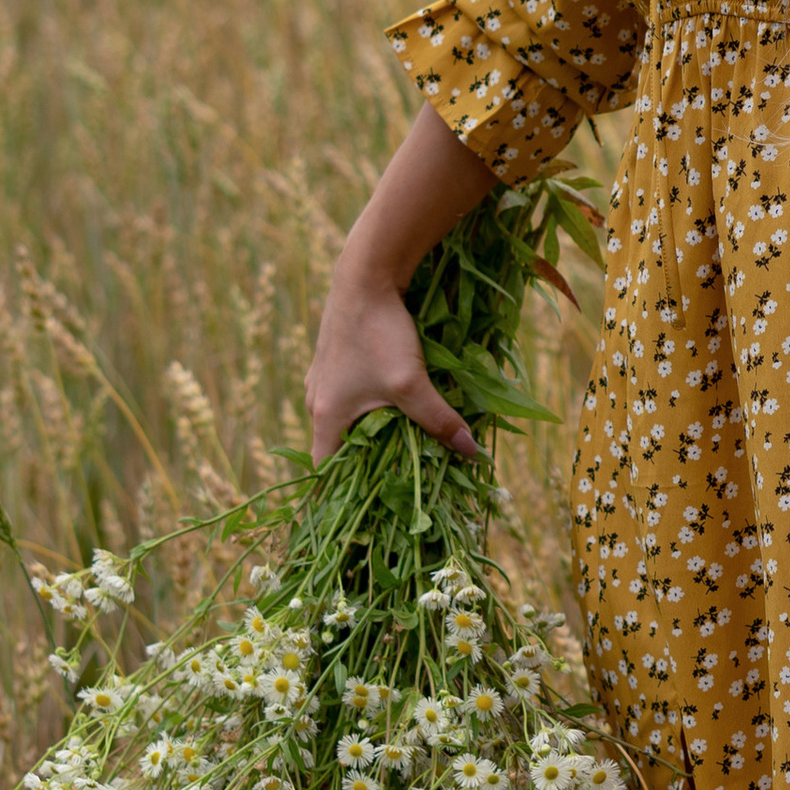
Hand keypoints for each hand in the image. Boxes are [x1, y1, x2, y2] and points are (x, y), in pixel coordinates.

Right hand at [303, 102, 495, 464]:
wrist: (365, 273)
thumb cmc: (380, 333)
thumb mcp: (412, 383)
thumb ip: (439, 421)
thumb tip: (472, 454)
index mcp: (325, 417)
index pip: (323, 473)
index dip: (340, 497)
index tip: (362, 516)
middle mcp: (317, 401)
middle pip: (336, 449)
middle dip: (363, 469)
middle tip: (394, 487)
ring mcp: (324, 379)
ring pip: (345, 422)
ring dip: (368, 438)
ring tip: (400, 453)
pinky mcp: (337, 360)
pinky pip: (350, 398)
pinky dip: (369, 411)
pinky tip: (395, 409)